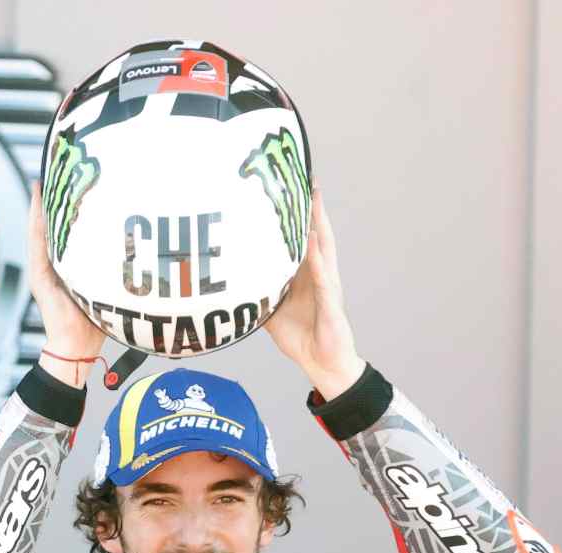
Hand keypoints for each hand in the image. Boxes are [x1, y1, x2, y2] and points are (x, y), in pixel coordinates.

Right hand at [28, 183, 105, 386]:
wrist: (76, 346)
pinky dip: (36, 218)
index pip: (68, 231)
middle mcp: (53, 264)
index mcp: (69, 266)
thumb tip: (143, 247)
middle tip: (60, 170)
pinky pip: (37, 240)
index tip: (78, 181)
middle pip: (53, 225)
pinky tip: (37, 199)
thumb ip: (116, 268)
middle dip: (55, 199)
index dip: (70, 207)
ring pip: (41, 228)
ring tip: (44, 178)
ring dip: (42, 202)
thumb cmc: (95, 323)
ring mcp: (43, 268)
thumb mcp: (108, 287)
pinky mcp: (38, 274)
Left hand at [264, 184, 365, 399]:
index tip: (291, 189)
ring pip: (323, 248)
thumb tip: (230, 288)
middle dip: (312, 208)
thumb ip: (257, 297)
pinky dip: (316, 258)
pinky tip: (310, 241)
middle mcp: (321, 275)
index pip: (303, 239)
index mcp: (307, 276)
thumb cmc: (302, 338)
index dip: (299, 216)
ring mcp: (328, 287)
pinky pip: (323, 277)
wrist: (322, 364)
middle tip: (306, 179)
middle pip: (317, 234)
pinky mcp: (331, 303)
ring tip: (313, 198)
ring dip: (318, 223)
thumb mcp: (272, 314)